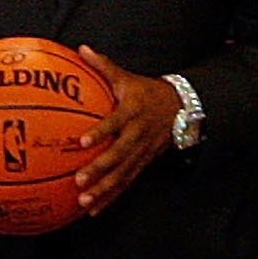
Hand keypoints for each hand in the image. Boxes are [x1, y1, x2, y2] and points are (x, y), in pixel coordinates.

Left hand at [71, 48, 179, 213]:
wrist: (178, 109)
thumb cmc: (145, 92)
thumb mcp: (127, 77)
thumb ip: (104, 65)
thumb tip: (81, 49)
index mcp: (132, 112)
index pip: (115, 122)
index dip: (100, 131)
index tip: (83, 141)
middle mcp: (137, 135)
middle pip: (118, 155)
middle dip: (99, 169)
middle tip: (79, 180)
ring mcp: (140, 153)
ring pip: (122, 175)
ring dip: (104, 190)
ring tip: (84, 201)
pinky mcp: (141, 165)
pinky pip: (125, 184)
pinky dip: (110, 198)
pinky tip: (93, 209)